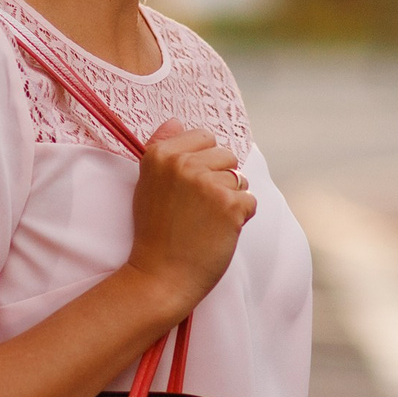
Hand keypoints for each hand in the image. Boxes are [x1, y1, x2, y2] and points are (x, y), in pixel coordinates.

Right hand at [125, 119, 254, 320]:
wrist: (160, 276)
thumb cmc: (155, 233)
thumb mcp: (147, 184)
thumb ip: (162, 148)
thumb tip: (176, 120)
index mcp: (161, 153)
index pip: (204, 137)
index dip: (202, 163)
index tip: (186, 190)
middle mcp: (183, 163)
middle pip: (226, 155)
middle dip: (219, 180)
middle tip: (196, 209)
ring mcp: (208, 183)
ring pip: (239, 178)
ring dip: (230, 200)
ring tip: (205, 221)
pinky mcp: (230, 205)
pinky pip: (250, 200)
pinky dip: (240, 219)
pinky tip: (217, 232)